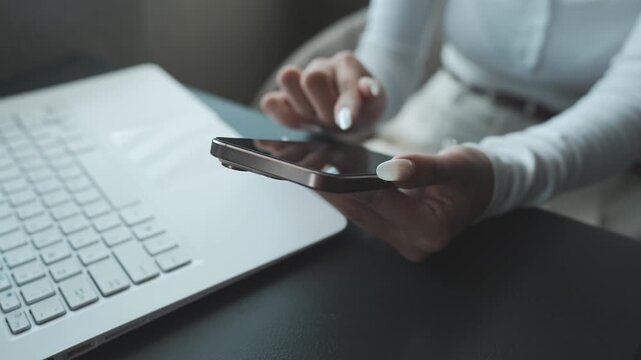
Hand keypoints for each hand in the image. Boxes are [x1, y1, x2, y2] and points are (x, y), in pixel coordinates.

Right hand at [261, 51, 385, 131]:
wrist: (350, 110)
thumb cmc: (362, 105)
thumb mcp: (375, 103)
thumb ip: (372, 95)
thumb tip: (368, 87)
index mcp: (346, 64)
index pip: (344, 81)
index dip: (344, 104)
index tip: (345, 121)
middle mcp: (321, 66)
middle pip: (311, 77)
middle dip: (323, 108)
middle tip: (332, 121)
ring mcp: (300, 79)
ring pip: (287, 78)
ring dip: (302, 108)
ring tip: (315, 119)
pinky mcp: (283, 97)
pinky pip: (269, 101)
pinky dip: (279, 114)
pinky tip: (298, 123)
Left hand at [319, 146, 493, 261]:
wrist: (486, 188)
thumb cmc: (474, 176)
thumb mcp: (454, 165)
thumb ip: (422, 168)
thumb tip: (391, 168)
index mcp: (429, 229)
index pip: (380, 201)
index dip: (350, 184)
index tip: (320, 169)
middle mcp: (414, 242)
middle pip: (363, 212)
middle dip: (332, 189)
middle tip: (302, 168)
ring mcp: (403, 241)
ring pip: (359, 215)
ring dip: (335, 195)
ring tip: (308, 171)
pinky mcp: (396, 233)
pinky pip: (365, 214)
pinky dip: (348, 197)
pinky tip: (330, 180)